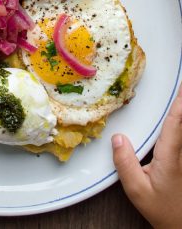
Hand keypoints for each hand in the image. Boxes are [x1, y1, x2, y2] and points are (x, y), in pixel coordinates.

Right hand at [112, 84, 181, 228]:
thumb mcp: (137, 191)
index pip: (176, 121)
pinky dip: (181, 120)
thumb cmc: (163, 210)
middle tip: (180, 82)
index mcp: (171, 155)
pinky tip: (177, 116)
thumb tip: (117, 138)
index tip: (180, 84)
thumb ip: (126, 163)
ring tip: (179, 93)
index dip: (179, 101)